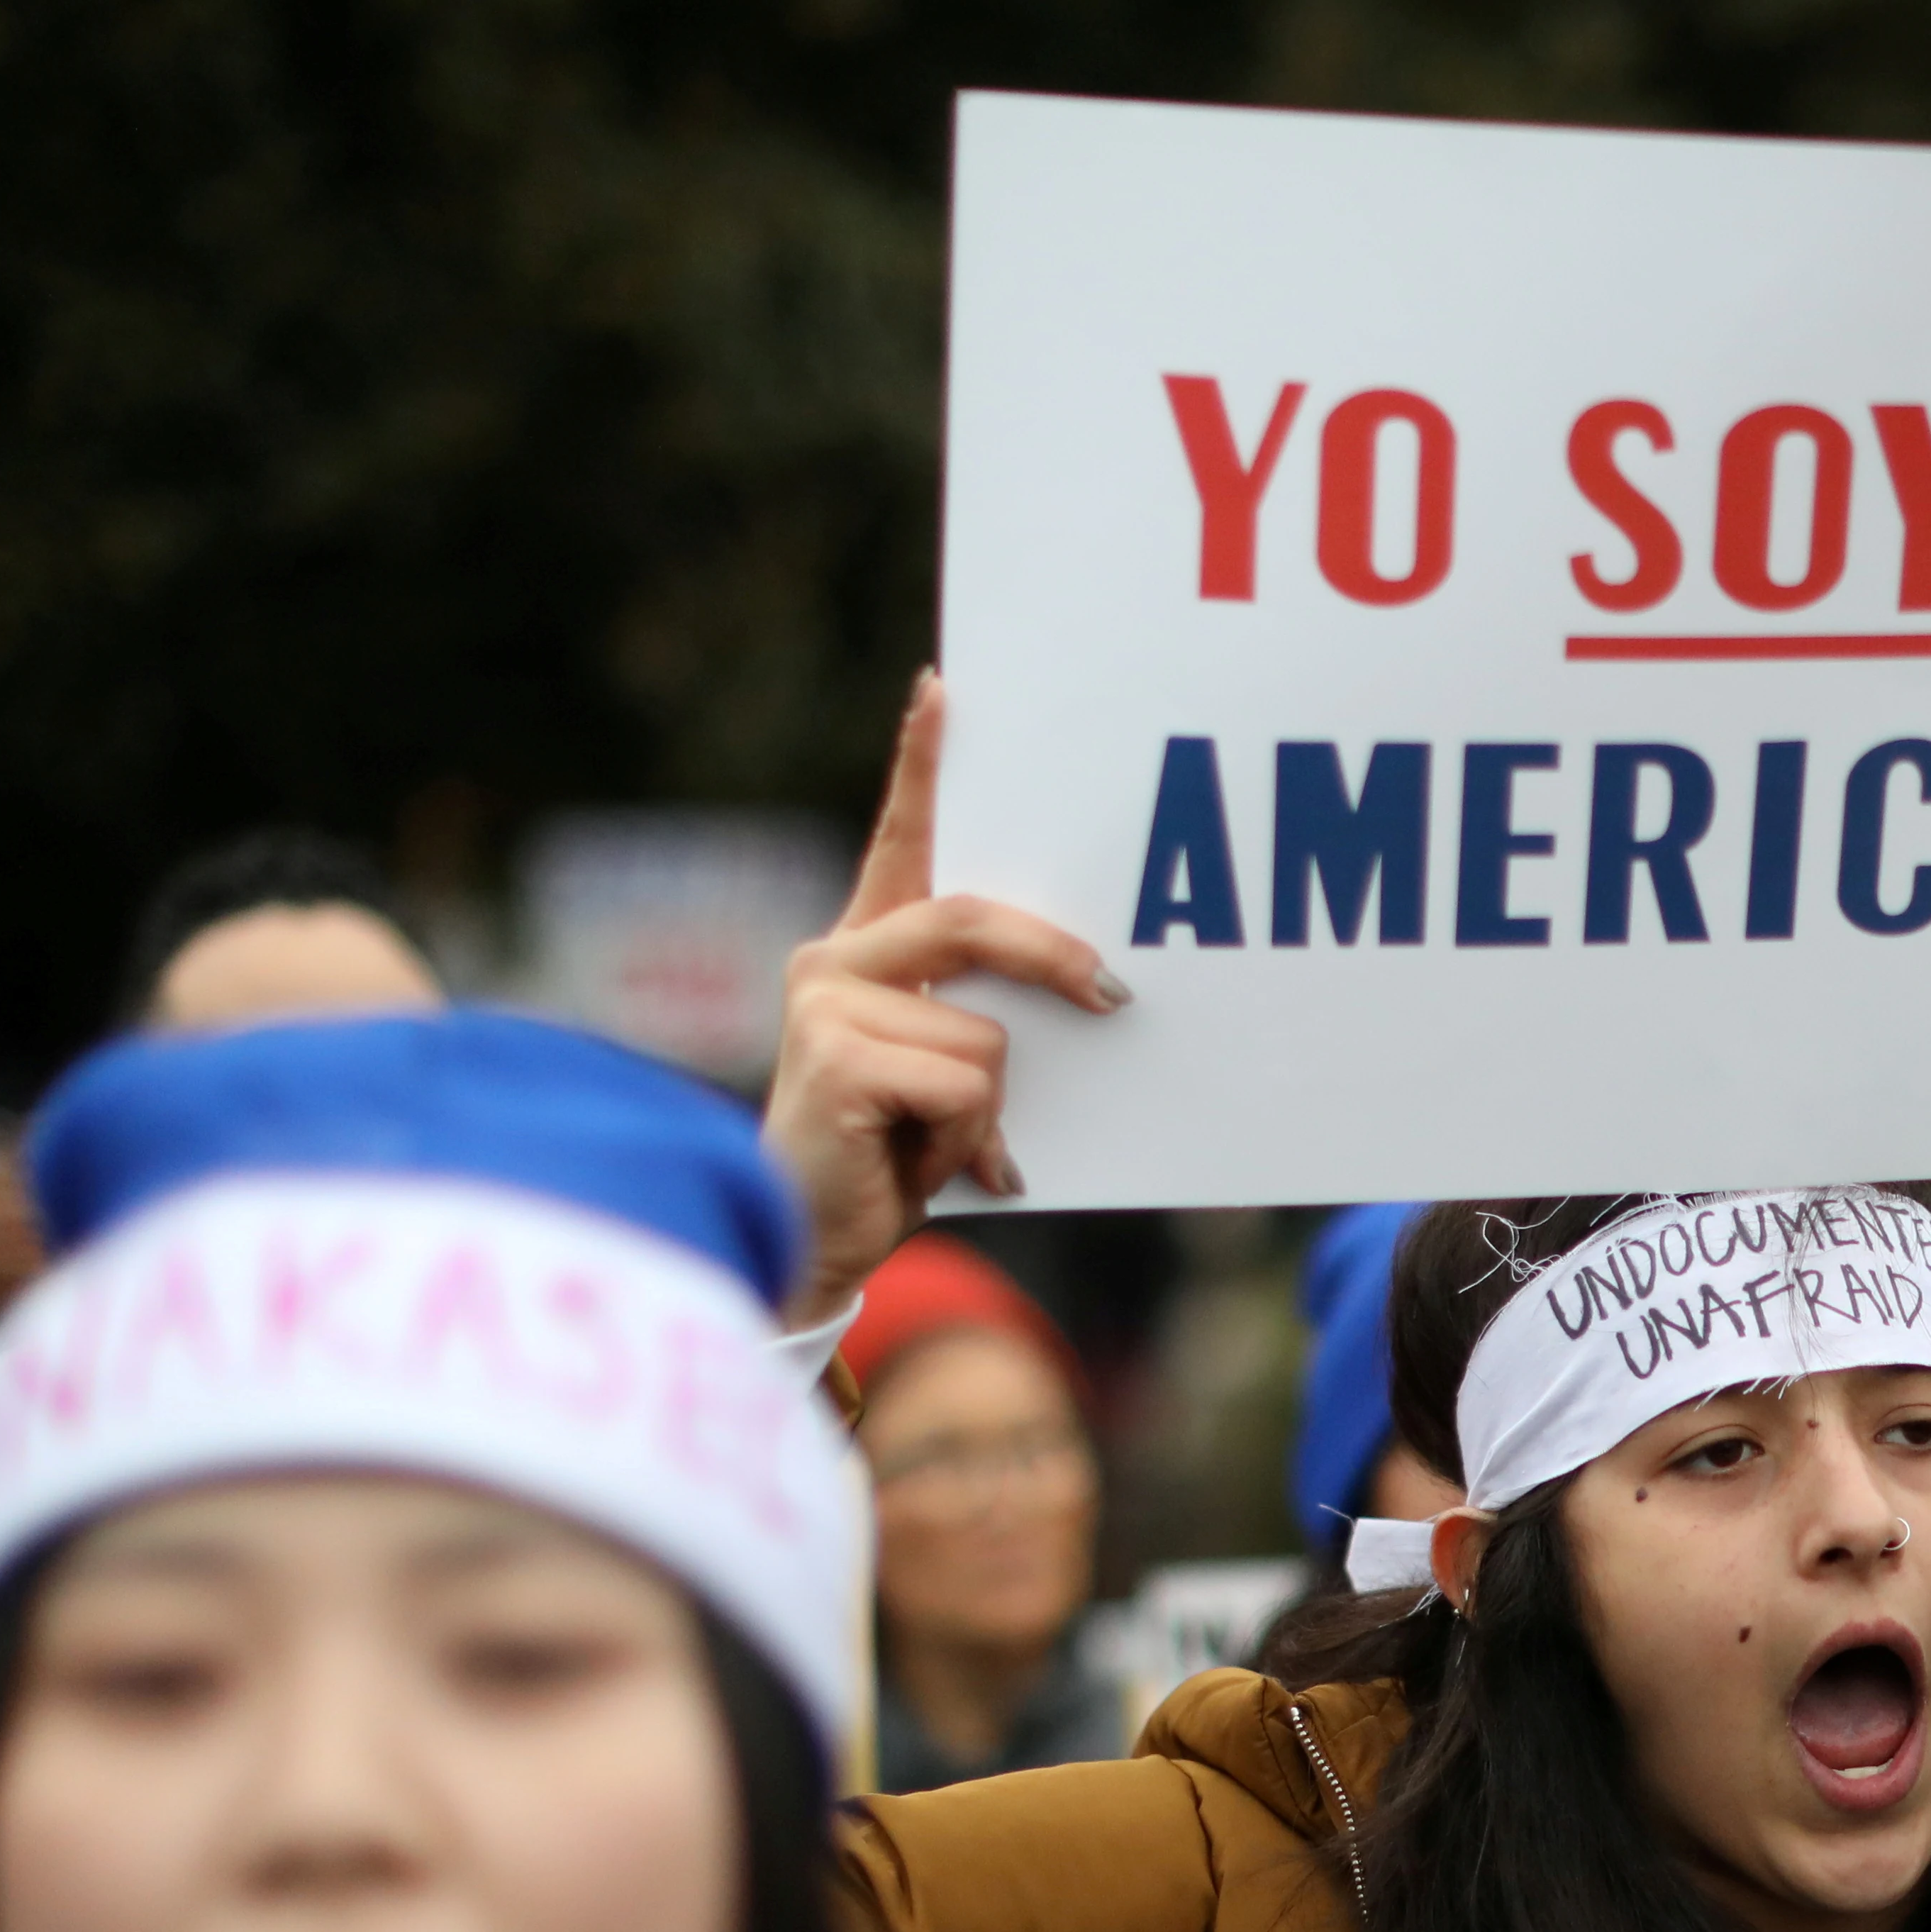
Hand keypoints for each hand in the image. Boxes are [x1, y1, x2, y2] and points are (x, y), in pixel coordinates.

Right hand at [761, 673, 1127, 1326]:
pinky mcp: (835, 1056)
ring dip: (989, 1109)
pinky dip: (968, 1140)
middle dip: (1054, 960)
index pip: (897, 841)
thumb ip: (980, 1018)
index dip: (921, 765)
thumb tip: (1094, 995)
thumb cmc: (891, 1155)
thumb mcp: (947, 1073)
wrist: (817, 1240)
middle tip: (1113, 995)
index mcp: (863, 949)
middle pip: (971, 920)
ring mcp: (826, 1002)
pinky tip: (919, 1165)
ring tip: (936, 1142)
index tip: (943, 691)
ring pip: (985, 1033)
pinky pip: (966, 1082)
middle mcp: (834, 959)